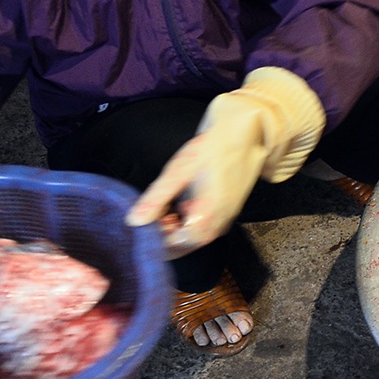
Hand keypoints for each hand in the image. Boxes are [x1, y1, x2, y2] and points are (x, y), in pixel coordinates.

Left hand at [126, 67, 325, 256]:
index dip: (155, 236)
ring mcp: (225, 219)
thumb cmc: (212, 148)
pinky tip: (182, 200)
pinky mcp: (227, 212)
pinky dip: (188, 220)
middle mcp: (218, 225)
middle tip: (155, 208)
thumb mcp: (178, 171)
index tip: (146, 217)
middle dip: (164, 232)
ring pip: (193, 237)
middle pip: (184, 244)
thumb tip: (133, 222)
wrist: (245, 132)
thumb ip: (156, 199)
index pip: (174, 246)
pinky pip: (204, 226)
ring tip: (166, 202)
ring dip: (175, 225)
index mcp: (206, 218)